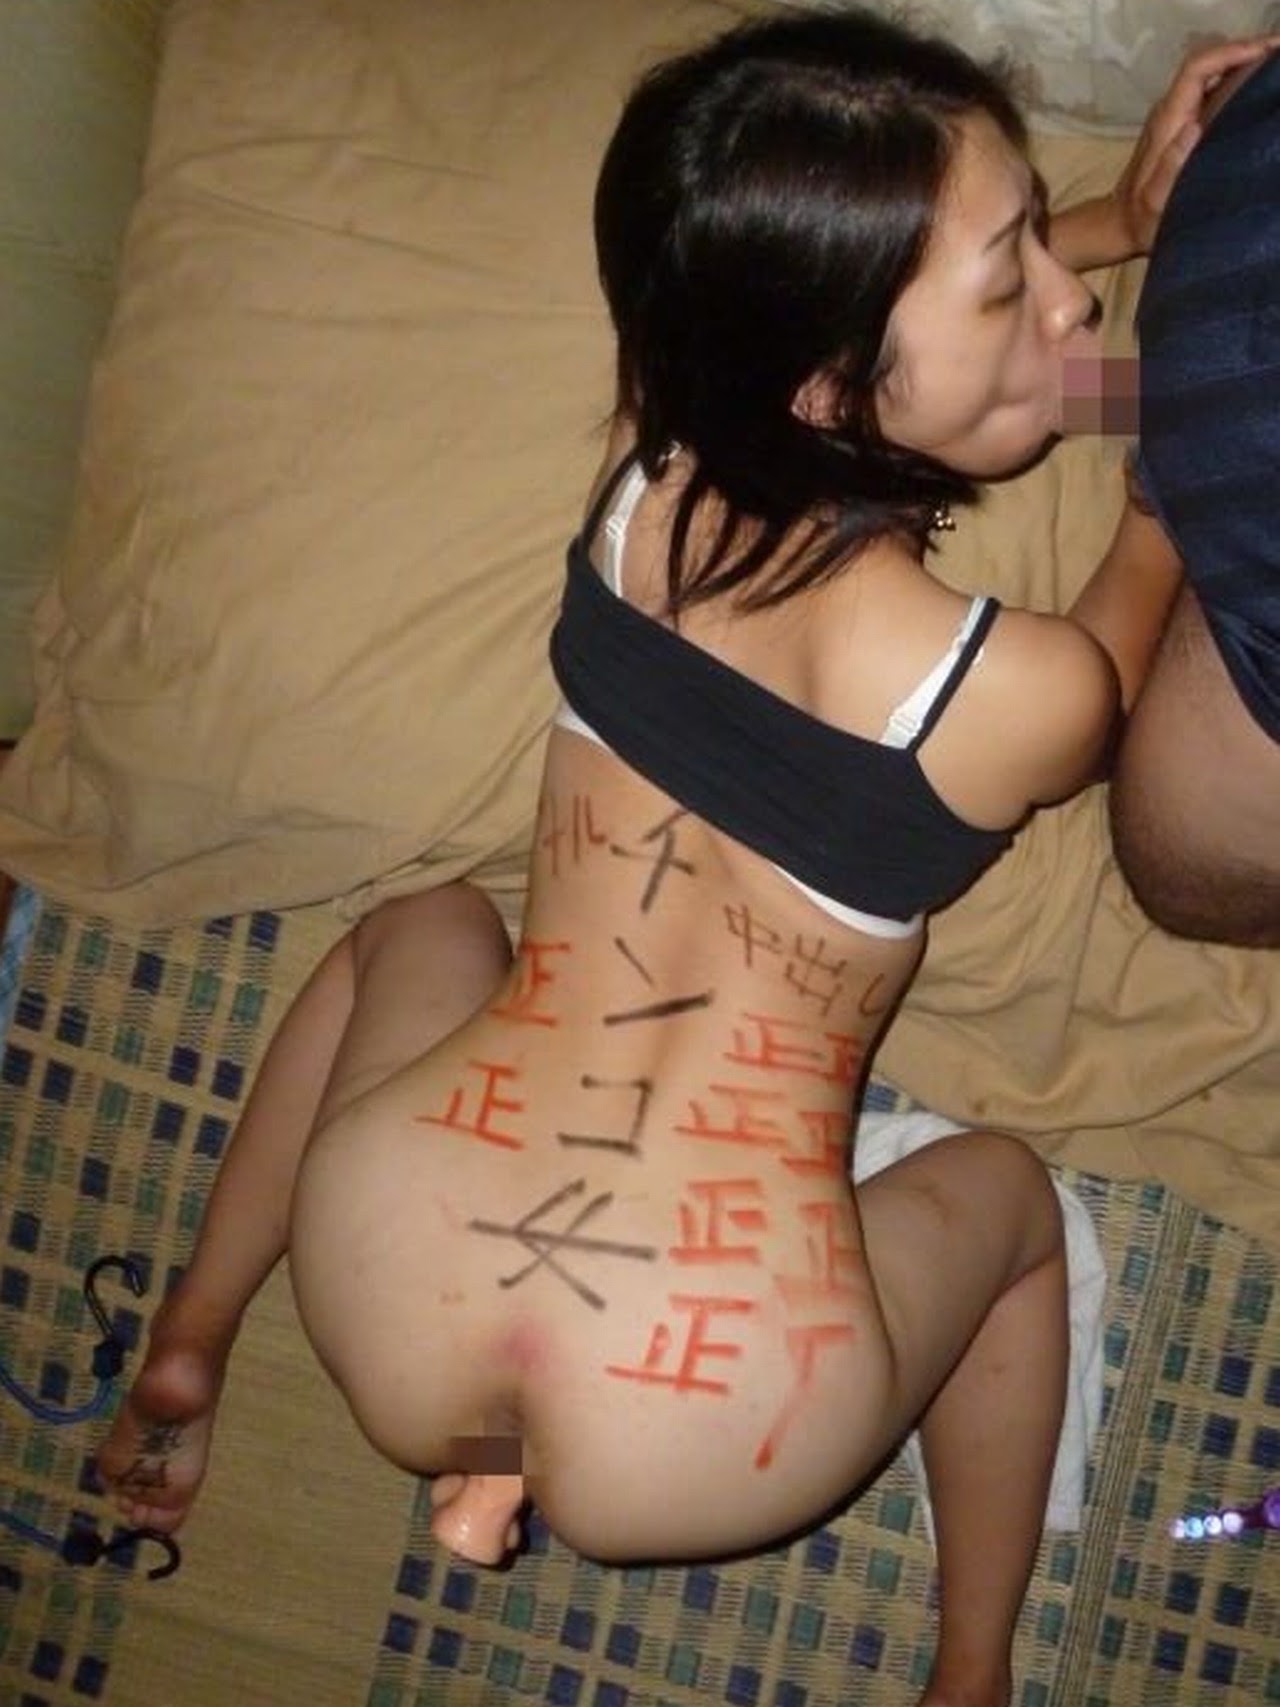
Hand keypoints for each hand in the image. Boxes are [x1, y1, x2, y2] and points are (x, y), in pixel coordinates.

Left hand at [1108, 35, 1279, 257]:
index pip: (1197, 69)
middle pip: (1207, 65)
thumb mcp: (1156, 199)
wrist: (1121, 224)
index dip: (1230, 53)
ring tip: (1274, 71)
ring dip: (1242, 67)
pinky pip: (1211, 93)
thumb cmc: (1141, 218)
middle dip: (1243, 54)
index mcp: (1166, 121)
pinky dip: (1236, 84)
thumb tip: (1195, 127)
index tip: (1264, 52)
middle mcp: (1170, 111)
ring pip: (1210, 77)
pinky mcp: (1182, 127)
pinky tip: (1256, 93)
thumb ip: (1171, 165)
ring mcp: (1175, 118)